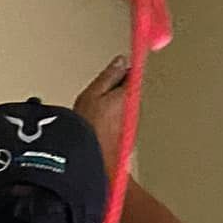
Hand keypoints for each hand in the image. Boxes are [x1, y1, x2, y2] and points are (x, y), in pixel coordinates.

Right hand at [74, 54, 129, 175]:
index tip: (116, 68)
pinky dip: (110, 124)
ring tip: (95, 115)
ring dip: (112, 109)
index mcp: (129, 94)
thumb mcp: (93, 94)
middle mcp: (134, 110)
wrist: (91, 161)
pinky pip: (119, 124)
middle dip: (115, 92)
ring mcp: (131, 126)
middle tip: (99, 96)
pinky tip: (97, 128)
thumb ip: (109, 76)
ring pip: (123, 109)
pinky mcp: (125, 139)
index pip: (132, 74)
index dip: (122, 72)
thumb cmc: (89, 130)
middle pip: (128, 93)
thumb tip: (120, 61)